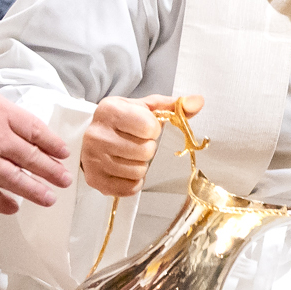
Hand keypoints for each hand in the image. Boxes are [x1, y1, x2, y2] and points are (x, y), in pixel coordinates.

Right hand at [0, 73, 72, 213]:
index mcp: (0, 111)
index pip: (36, 130)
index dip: (52, 144)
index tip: (62, 152)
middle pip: (33, 157)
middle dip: (52, 170)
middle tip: (65, 180)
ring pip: (18, 180)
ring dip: (37, 191)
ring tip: (50, 198)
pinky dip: (5, 203)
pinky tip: (14, 208)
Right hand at [81, 94, 199, 197]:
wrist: (94, 134)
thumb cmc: (122, 121)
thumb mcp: (145, 108)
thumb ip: (173, 105)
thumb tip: (197, 101)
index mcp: (110, 110)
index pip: (148, 127)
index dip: (153, 130)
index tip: (144, 128)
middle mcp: (97, 134)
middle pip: (145, 152)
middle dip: (148, 149)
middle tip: (137, 143)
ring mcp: (93, 158)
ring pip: (138, 171)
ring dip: (140, 166)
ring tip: (130, 156)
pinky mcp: (94, 179)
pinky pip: (129, 188)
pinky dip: (133, 181)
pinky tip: (125, 169)